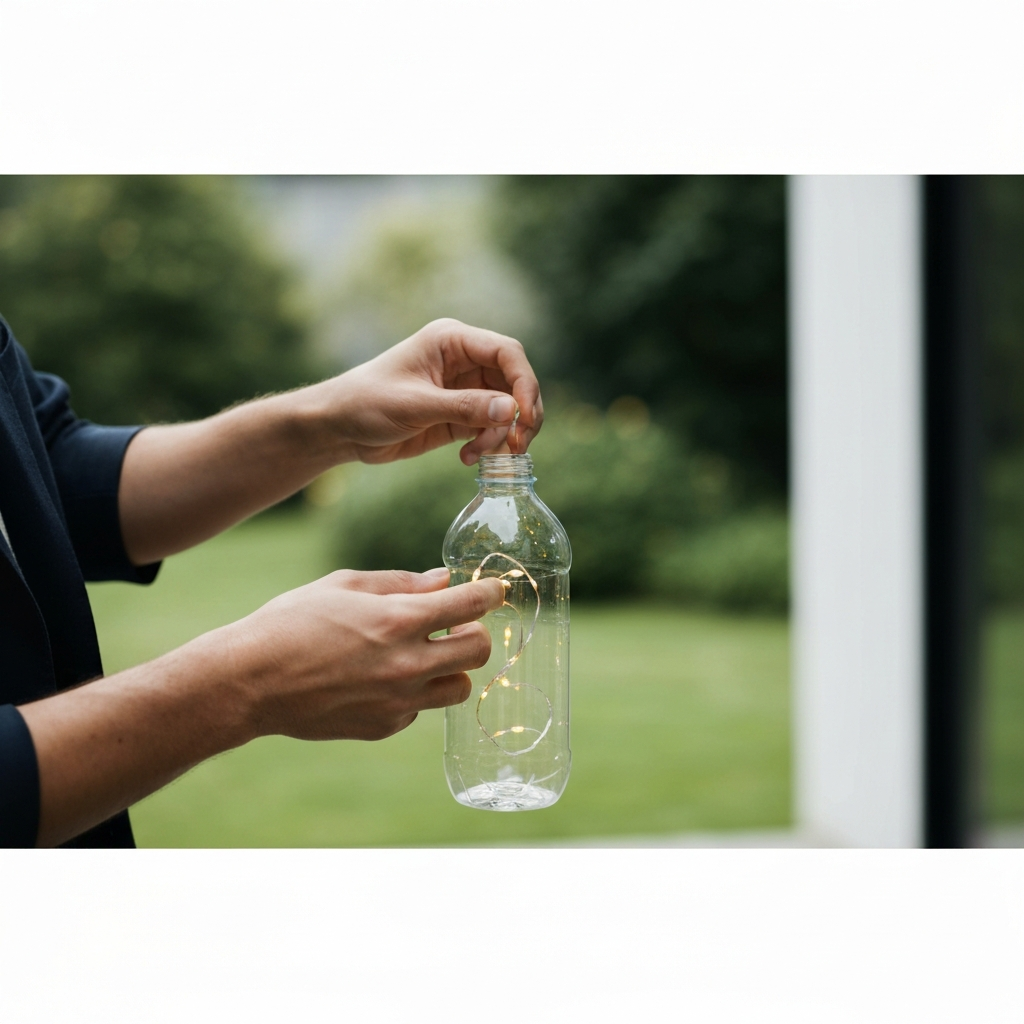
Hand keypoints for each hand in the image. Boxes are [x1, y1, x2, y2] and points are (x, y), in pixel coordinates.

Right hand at [228, 567, 504, 741]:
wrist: (250, 681)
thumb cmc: (292, 623)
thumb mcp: (344, 586)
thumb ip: (400, 583)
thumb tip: (443, 581)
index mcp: (398, 621)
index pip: (470, 606)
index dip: (490, 592)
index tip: (496, 589)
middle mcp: (406, 664)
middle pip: (478, 651)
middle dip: (475, 633)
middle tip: (456, 625)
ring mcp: (397, 701)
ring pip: (459, 688)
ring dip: (451, 668)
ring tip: (424, 655)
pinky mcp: (384, 725)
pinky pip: (419, 708)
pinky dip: (413, 693)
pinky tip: (382, 680)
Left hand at [323, 318, 543, 465]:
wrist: (338, 428)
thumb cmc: (366, 402)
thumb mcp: (415, 405)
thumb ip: (464, 407)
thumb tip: (511, 411)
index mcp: (452, 341)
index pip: (507, 352)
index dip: (524, 382)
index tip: (526, 416)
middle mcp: (464, 361)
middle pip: (515, 382)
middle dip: (521, 414)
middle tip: (516, 445)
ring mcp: (464, 389)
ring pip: (507, 409)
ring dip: (502, 435)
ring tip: (478, 454)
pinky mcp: (459, 415)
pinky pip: (490, 428)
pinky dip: (487, 445)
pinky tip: (467, 458)